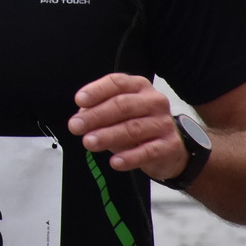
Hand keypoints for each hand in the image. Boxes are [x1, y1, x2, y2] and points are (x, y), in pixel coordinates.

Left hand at [68, 73, 186, 179]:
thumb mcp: (116, 114)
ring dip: (108, 136)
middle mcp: (154, 101)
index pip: (117, 83)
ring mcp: (164, 123)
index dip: (97, 91)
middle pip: (123, 105)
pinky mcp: (170, 145)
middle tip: (76, 126)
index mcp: (139, 86)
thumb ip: (98, 111)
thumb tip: (81, 117)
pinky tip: (115, 162)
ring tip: (89, 142)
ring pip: (133, 128)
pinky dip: (130, 157)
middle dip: (96, 116)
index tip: (79, 100)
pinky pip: (148, 151)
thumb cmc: (136, 124)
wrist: (168, 148)